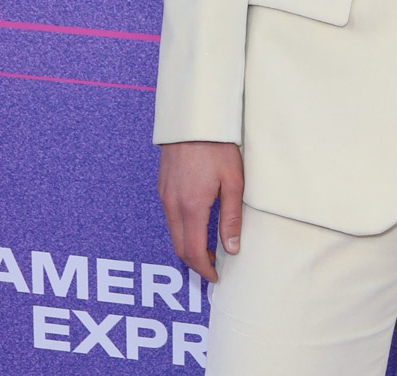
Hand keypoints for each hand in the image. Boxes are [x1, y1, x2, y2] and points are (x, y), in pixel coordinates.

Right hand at [157, 141, 243, 282]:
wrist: (194, 119)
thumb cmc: (217, 146)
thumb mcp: (233, 181)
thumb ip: (231, 217)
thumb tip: (232, 248)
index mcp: (191, 206)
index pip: (192, 251)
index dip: (204, 269)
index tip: (215, 276)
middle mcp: (173, 204)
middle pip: (179, 247)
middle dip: (195, 262)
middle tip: (212, 266)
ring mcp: (165, 195)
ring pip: (172, 232)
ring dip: (187, 246)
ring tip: (208, 248)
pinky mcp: (163, 186)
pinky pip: (169, 217)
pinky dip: (181, 229)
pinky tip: (196, 224)